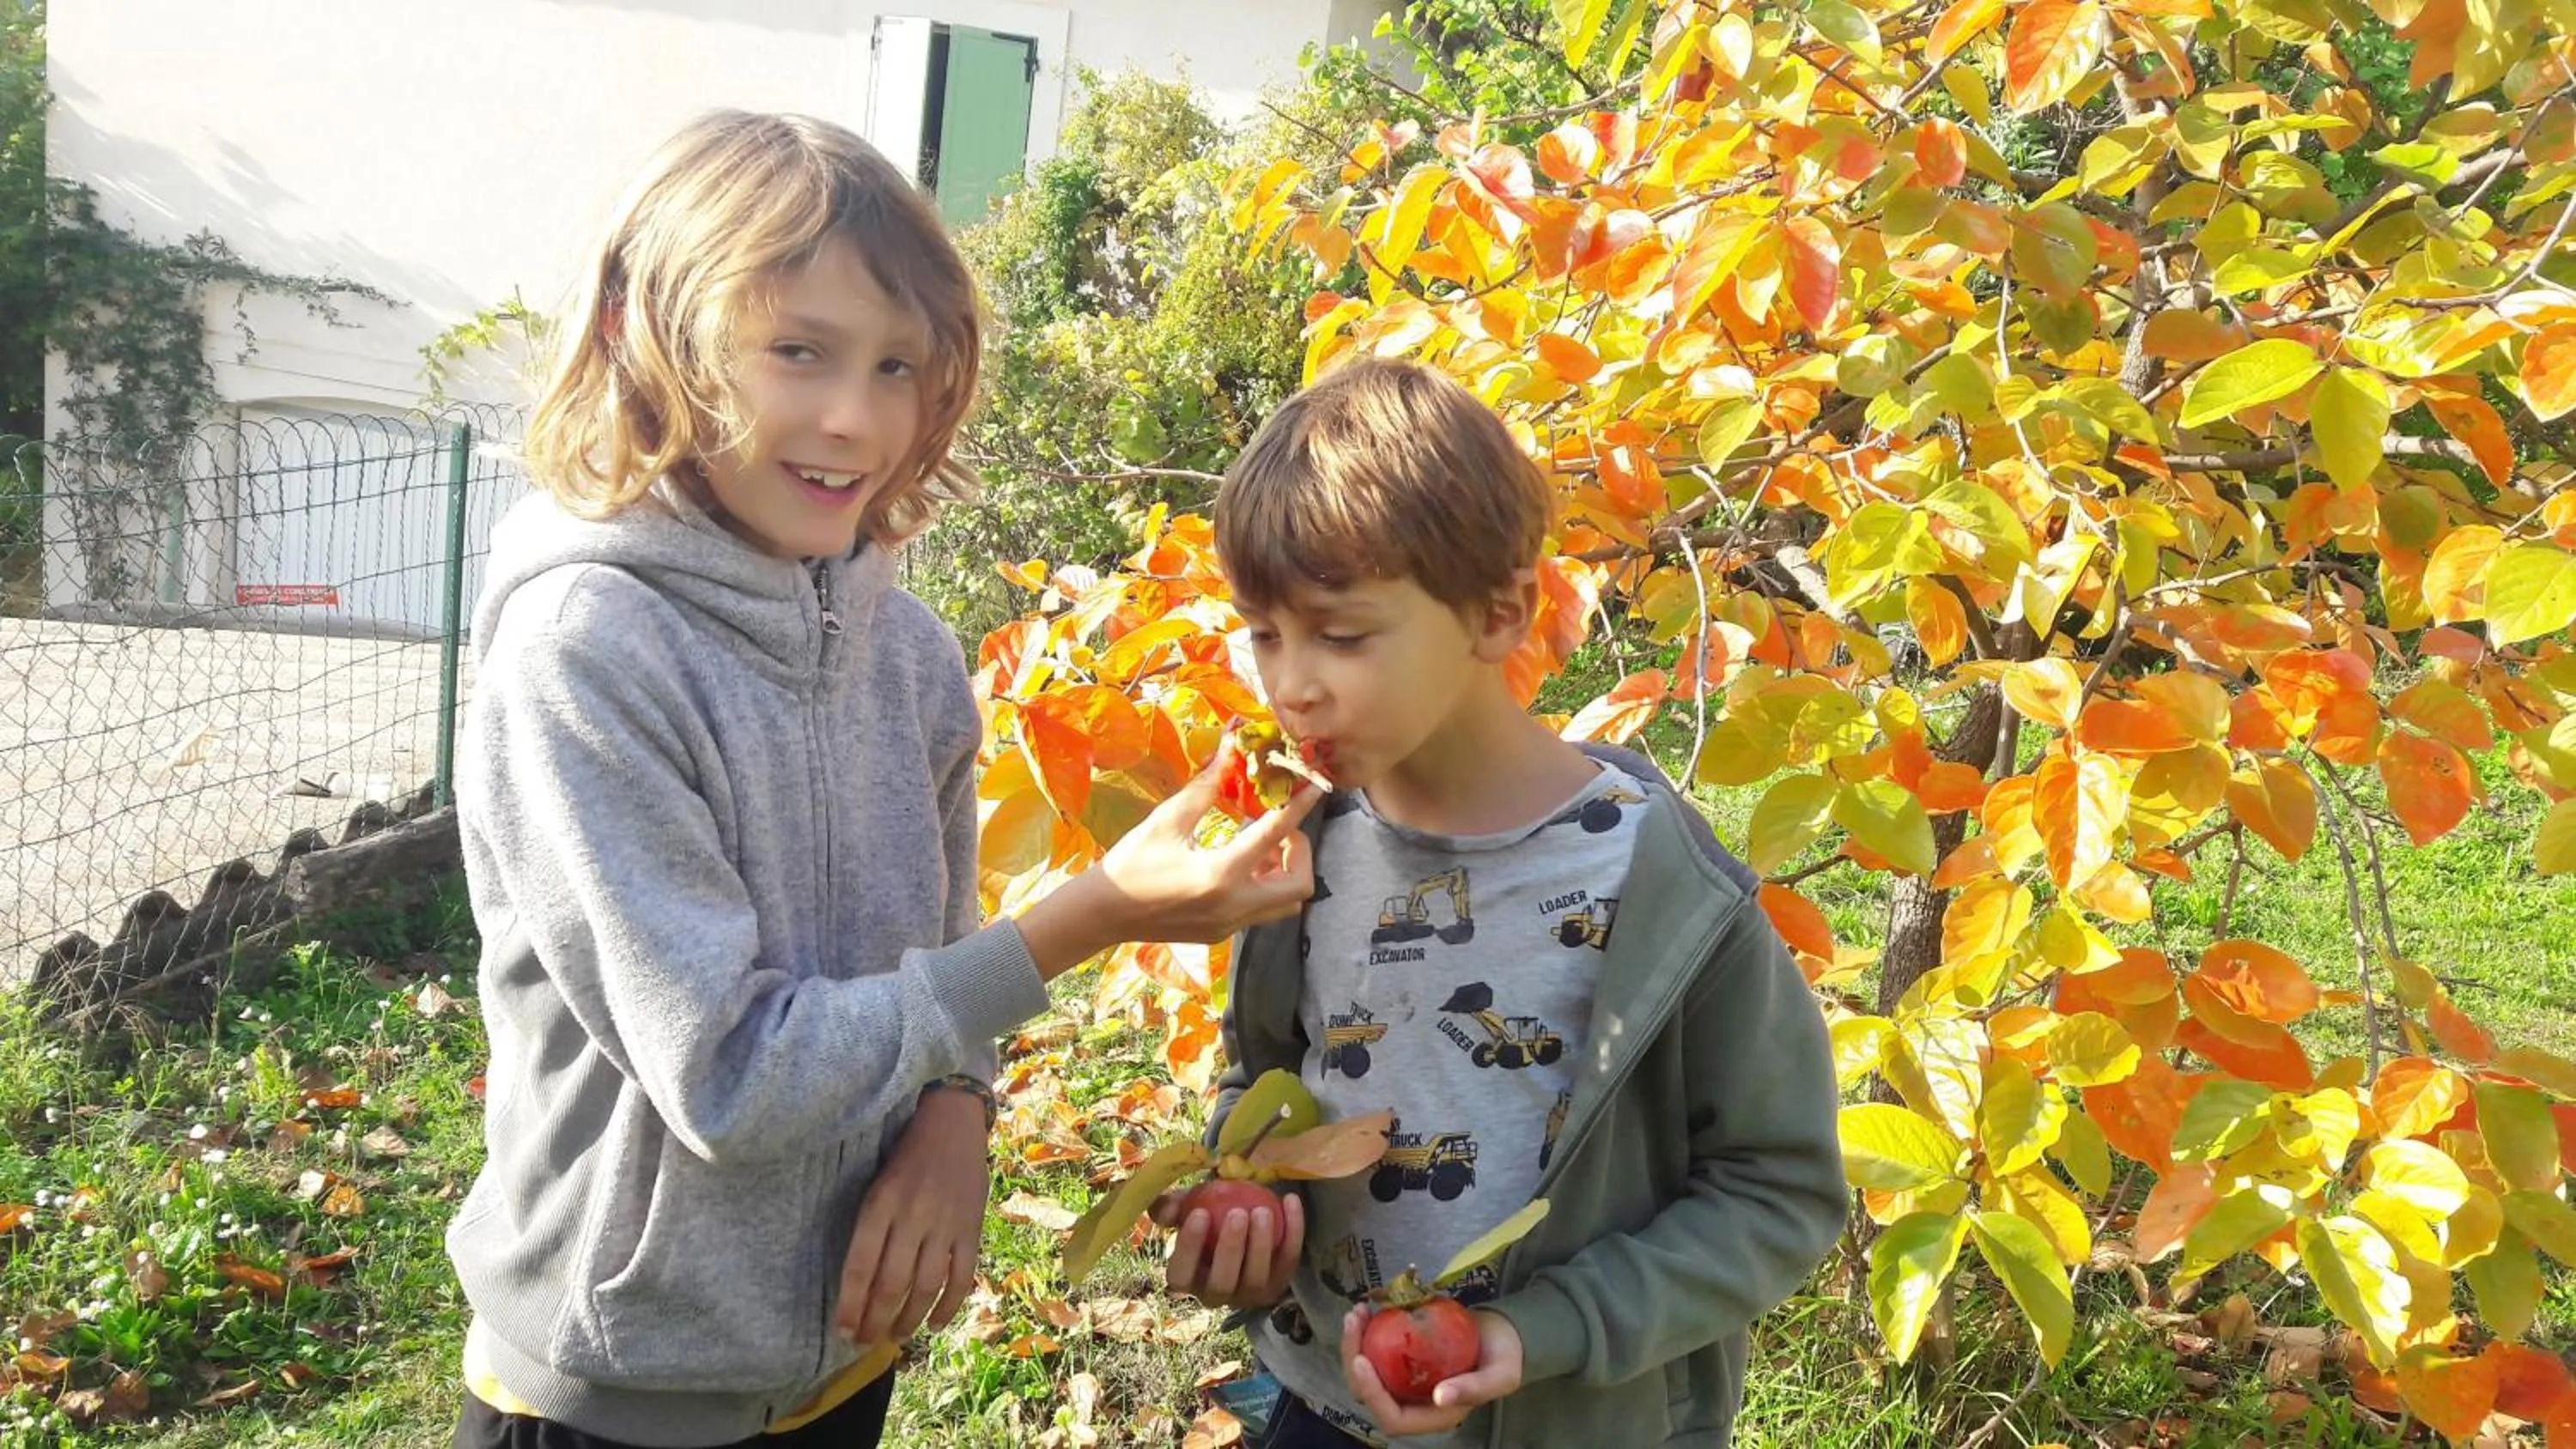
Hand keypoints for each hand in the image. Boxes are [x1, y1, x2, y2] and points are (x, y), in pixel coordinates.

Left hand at [833, 1087, 989, 1347]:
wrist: (953, 1122)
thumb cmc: (905, 1154)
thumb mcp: (876, 1184)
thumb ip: (870, 1228)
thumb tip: (860, 1282)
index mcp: (881, 1204)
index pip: (860, 1266)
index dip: (851, 1304)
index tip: (843, 1331)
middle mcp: (912, 1217)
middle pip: (891, 1283)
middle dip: (876, 1320)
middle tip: (866, 1343)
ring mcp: (945, 1224)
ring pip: (926, 1286)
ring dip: (910, 1318)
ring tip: (897, 1336)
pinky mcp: (971, 1227)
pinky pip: (962, 1276)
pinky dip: (949, 1305)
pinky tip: (935, 1323)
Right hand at [1019, 736, 1319, 977]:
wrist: (1101, 914)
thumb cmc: (1130, 863)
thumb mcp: (1167, 820)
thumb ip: (1206, 787)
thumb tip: (1232, 747)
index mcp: (1221, 874)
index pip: (1276, 834)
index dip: (1300, 805)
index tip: (1315, 786)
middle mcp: (1234, 906)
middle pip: (1299, 885)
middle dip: (1300, 852)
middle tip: (1279, 829)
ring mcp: (1230, 926)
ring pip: (1285, 904)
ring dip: (1285, 873)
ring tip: (1260, 847)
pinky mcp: (1222, 934)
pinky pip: (1261, 911)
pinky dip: (1264, 886)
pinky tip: (1240, 864)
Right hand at [1151, 1187, 1302, 1309]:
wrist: (1243, 1225)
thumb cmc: (1209, 1219)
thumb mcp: (1186, 1208)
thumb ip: (1172, 1207)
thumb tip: (1169, 1211)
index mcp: (1188, 1279)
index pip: (1181, 1274)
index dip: (1188, 1248)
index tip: (1200, 1213)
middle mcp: (1216, 1295)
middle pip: (1222, 1283)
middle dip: (1230, 1249)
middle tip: (1238, 1213)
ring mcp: (1249, 1295)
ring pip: (1255, 1279)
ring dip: (1260, 1245)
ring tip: (1263, 1211)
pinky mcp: (1278, 1284)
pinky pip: (1287, 1260)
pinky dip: (1292, 1232)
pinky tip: (1290, 1201)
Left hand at [1340, 1303, 1523, 1437]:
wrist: (1504, 1335)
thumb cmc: (1505, 1357)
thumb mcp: (1501, 1374)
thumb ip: (1474, 1388)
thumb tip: (1441, 1398)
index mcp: (1436, 1416)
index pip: (1393, 1418)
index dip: (1373, 1395)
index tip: (1363, 1359)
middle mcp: (1415, 1403)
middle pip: (1369, 1396)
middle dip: (1354, 1362)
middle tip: (1354, 1322)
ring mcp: (1405, 1381)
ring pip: (1366, 1373)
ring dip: (1354, 1344)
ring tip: (1356, 1312)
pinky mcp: (1401, 1360)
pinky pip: (1375, 1353)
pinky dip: (1365, 1333)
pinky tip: (1366, 1310)